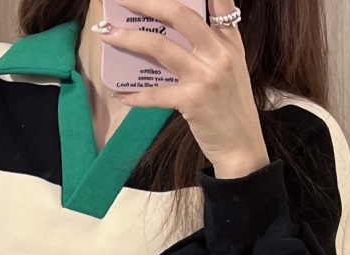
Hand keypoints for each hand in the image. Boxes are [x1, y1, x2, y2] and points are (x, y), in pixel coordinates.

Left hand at [96, 0, 269, 177]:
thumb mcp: (229, 70)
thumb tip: (170, 38)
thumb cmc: (229, 109)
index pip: (219, 2)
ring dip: (129, 39)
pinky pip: (155, 93)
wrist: (241, 144)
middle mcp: (219, 53)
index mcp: (229, 42)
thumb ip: (210, 49)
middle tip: (123, 0)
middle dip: (147, 3)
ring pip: (160, 48)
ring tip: (108, 35)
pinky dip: (135, 95)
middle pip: (179, 15)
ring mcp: (206, 76)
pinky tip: (120, 93)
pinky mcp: (192, 101)